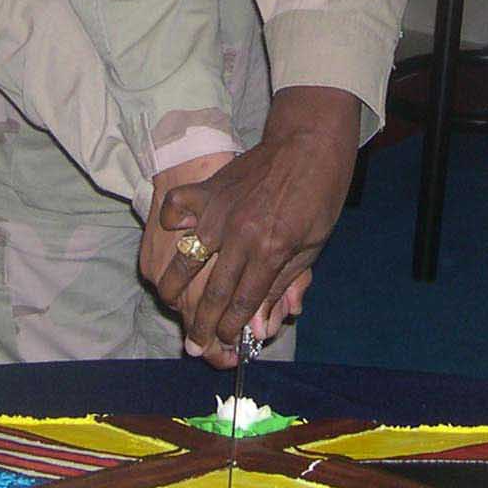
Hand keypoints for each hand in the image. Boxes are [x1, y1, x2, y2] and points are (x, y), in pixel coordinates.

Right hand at [152, 85, 359, 361]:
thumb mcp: (313, 245)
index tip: (226, 342)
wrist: (308, 143)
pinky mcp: (207, 190)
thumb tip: (262, 325)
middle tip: (193, 344)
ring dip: (174, 287)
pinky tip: (175, 237)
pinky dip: (170, 224)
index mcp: (270, 250)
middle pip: (212, 291)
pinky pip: (176, 209)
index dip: (232, 329)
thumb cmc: (318, 195)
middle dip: (202, 324)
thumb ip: (283, 283)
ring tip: (169, 303)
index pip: (243, 302)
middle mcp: (239, 234)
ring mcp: (218, 210)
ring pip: (185, 258)